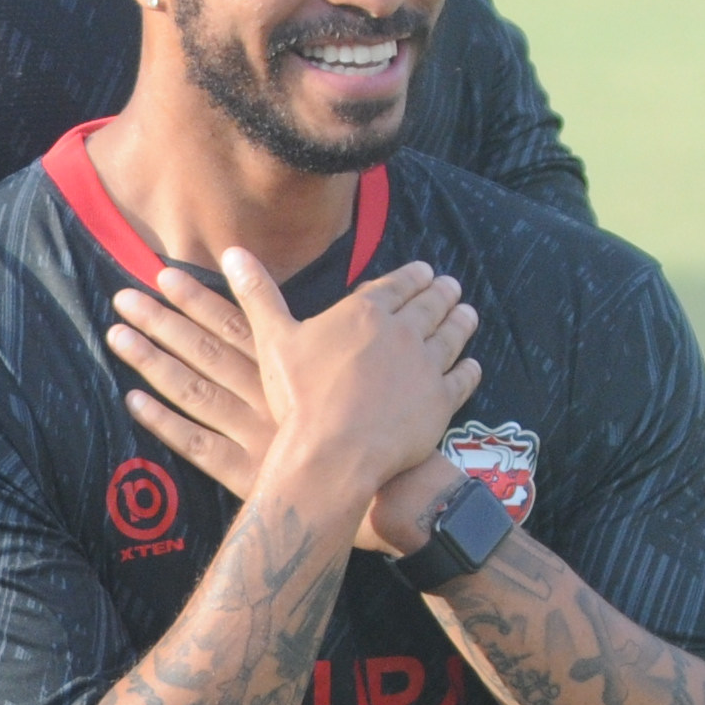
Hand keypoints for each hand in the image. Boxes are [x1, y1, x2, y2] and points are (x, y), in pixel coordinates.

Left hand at [114, 264, 449, 557]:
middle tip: (121, 296)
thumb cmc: (371, 432)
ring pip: (192, 389)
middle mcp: (264, 393)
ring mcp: (250, 432)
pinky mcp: (242, 470)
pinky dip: (163, 423)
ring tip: (115, 334)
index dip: (198, 299)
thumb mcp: (351, 376)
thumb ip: (330, 343)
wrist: (384, 494)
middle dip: (162, 320)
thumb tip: (313, 312)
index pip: (234, 323)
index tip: (164, 274)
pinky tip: (132, 400)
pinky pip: (195, 444)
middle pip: (204, 349)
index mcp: (289, 369)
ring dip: (152, 360)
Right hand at [214, 247, 479, 515]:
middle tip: (452, 287)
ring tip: (469, 314)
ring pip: (452, 336)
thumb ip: (258, 293)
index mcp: (366, 311)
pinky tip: (473, 366)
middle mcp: (403, 332)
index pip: (398, 284)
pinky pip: (462, 380)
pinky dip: (469, 370)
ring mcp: (426, 366)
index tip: (426, 271)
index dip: (413, 276)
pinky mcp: (440, 401)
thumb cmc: (300, 395)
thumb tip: (231, 251)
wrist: (332, 452)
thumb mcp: (273, 338)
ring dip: (462, 322)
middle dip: (443, 293)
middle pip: (431, 305)